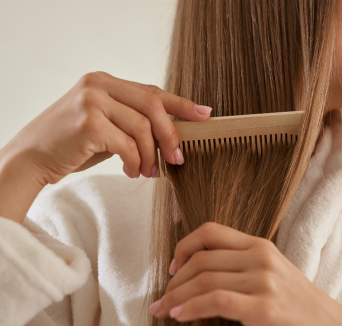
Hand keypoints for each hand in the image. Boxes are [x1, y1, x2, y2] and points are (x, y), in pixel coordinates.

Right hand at [0, 71, 210, 222]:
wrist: (31, 158)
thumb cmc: (72, 145)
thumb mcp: (107, 126)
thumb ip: (134, 122)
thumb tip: (175, 133)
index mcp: (106, 82)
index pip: (152, 91)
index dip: (182, 104)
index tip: (205, 115)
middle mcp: (99, 85)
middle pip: (153, 105)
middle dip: (171, 134)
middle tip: (178, 159)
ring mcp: (92, 101)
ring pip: (142, 127)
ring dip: (151, 155)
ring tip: (148, 172)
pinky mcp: (88, 123)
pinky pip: (127, 144)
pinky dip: (135, 161)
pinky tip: (132, 172)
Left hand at [149, 222, 341, 325]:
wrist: (331, 324)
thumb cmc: (296, 304)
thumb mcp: (271, 273)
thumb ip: (241, 266)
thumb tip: (199, 273)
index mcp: (260, 245)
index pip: (210, 231)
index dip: (183, 246)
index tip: (174, 268)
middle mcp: (261, 257)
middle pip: (201, 258)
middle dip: (174, 280)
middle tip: (162, 297)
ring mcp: (264, 280)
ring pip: (204, 279)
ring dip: (176, 296)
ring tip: (165, 309)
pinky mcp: (265, 306)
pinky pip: (216, 301)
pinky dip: (191, 307)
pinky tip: (180, 315)